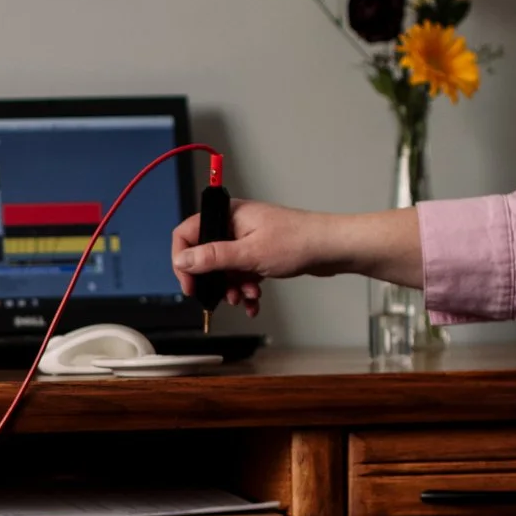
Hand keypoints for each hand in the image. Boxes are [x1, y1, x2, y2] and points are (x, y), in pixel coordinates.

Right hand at [170, 202, 421, 314]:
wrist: (333, 248)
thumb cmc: (299, 241)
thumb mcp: (249, 254)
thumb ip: (212, 258)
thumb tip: (183, 260)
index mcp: (228, 215)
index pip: (188, 233)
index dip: (183, 260)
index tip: (190, 284)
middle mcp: (235, 224)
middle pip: (205, 255)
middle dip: (214, 280)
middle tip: (220, 297)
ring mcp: (247, 239)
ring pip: (225, 268)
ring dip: (232, 288)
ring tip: (247, 297)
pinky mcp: (259, 252)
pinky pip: (241, 273)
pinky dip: (245, 288)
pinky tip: (254, 300)